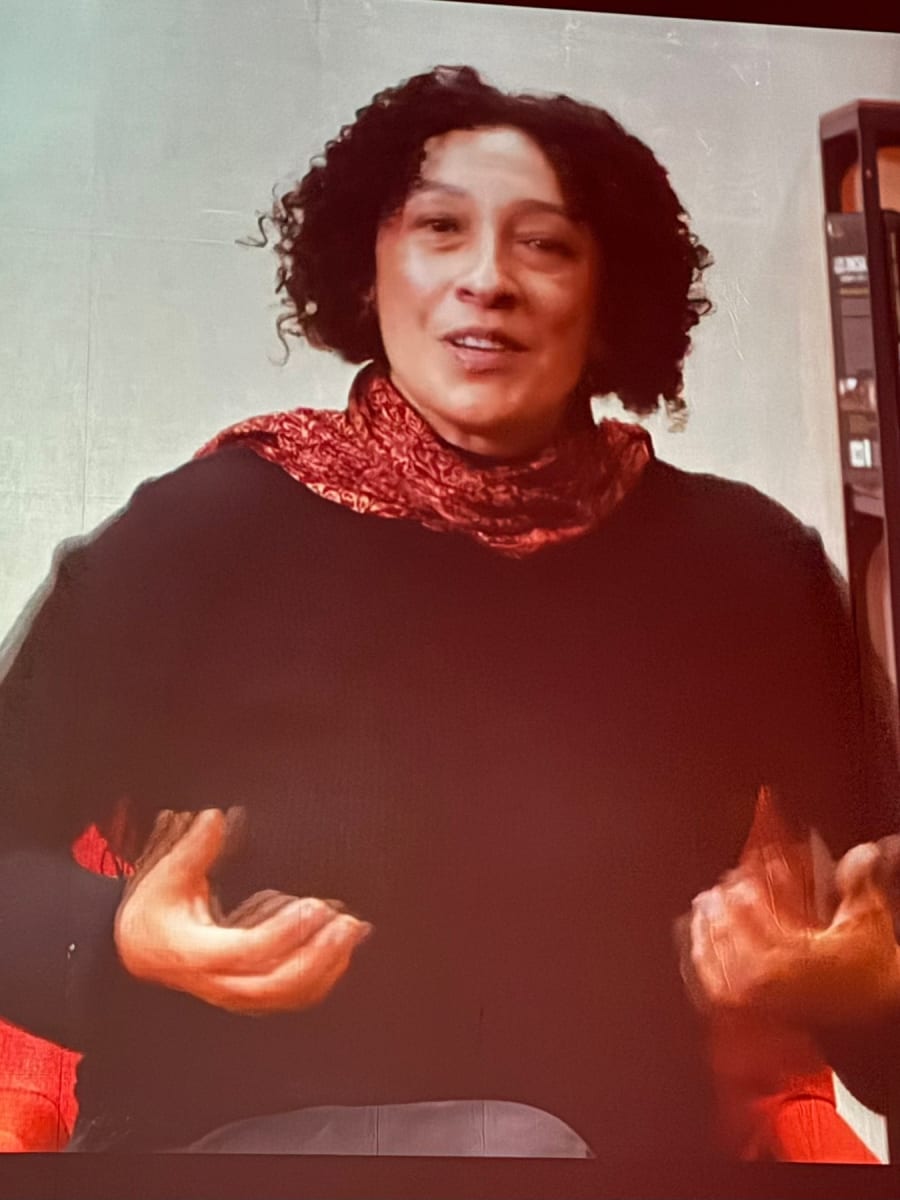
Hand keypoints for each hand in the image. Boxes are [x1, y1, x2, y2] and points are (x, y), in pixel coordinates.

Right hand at [114, 808, 372, 1014]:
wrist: (143, 953)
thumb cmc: (155, 913)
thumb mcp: (165, 878)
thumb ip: (193, 850)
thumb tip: (215, 817)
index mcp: (197, 953)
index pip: (248, 952)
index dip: (285, 932)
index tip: (314, 906)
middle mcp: (220, 981)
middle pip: (277, 983)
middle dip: (319, 955)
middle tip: (347, 923)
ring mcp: (238, 993)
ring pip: (290, 994)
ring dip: (329, 965)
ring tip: (353, 928)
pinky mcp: (253, 994)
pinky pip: (294, 994)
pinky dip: (325, 973)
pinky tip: (344, 944)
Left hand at [688, 839, 899, 1024]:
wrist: (875, 1014)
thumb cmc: (869, 968)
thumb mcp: (867, 920)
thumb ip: (857, 883)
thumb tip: (861, 852)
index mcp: (798, 954)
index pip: (754, 914)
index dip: (744, 889)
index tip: (740, 875)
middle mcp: (774, 979)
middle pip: (729, 934)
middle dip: (720, 906)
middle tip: (718, 887)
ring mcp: (761, 999)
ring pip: (716, 960)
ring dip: (704, 929)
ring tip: (702, 907)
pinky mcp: (757, 1012)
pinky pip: (716, 990)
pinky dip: (702, 965)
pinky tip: (698, 946)